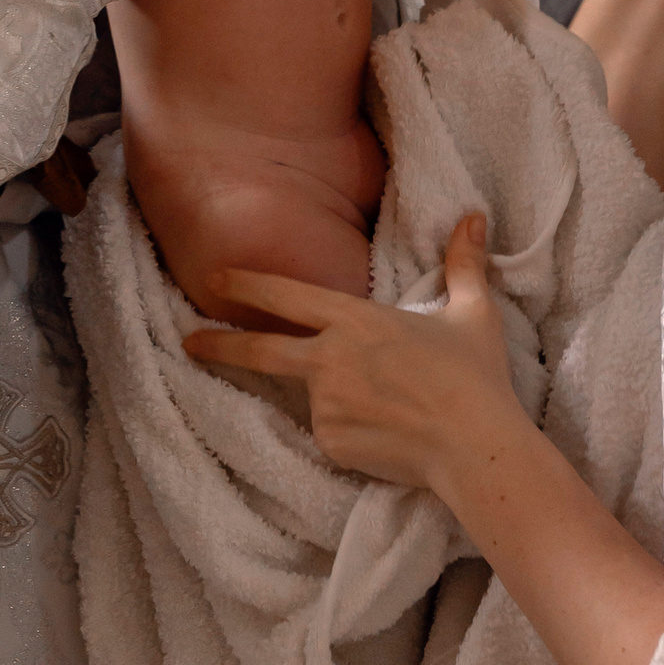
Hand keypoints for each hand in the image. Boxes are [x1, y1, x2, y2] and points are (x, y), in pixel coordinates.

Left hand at [184, 214, 526, 492]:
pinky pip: (330, 433)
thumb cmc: (474, 377)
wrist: (474, 447)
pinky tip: (388, 433)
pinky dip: (349, 431)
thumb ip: (463, 264)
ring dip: (331, 398)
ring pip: (311, 396)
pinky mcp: (330, 443)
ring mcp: (325, 405)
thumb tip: (475, 216)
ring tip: (386, 407)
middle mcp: (329, 359)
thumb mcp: (472, 312)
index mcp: (355, 320)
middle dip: (217, 343)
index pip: (284, 296)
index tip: (214, 279)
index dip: (245, 286)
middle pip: (259, 349)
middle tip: (188, 341)